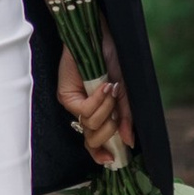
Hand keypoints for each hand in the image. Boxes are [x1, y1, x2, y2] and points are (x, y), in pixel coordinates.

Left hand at [56, 41, 131, 167]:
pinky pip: (85, 110)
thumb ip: (125, 115)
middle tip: (116, 110)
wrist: (97, 34)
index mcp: (97, 112)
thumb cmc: (110, 57)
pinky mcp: (65, 95)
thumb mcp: (124, 88)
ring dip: (106, 109)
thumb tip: (128, 141)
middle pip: (93, 139)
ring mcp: (73, 104)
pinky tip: (104, 85)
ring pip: (90, 126)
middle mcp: (83, 111)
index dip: (101, 154)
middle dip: (110, 129)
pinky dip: (98, 100)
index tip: (112, 160)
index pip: (95, 143)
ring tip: (110, 88)